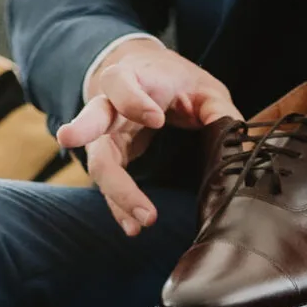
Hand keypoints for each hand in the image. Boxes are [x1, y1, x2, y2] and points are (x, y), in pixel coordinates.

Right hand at [55, 39, 238, 236]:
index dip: (134, 100)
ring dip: (117, 192)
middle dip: (85, 129)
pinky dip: (120, 208)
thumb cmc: (175, 83)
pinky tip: (133, 228)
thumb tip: (234, 141)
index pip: (122, 83)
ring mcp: (106, 135)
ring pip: (99, 160)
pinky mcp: (111, 160)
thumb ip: (217, 109)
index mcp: (133, 77)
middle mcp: (110, 105)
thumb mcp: (203, 87)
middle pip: (94, 117)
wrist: (146, 79)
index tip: (156, 120)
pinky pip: (109, 187)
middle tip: (71, 138)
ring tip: (139, 222)